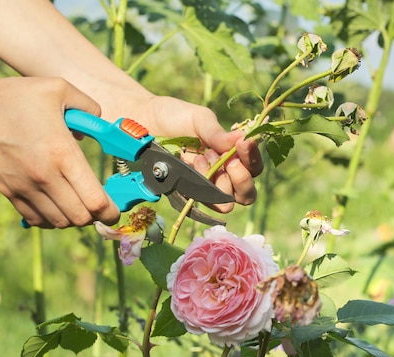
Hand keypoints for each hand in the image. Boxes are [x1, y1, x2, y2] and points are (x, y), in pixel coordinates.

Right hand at [0, 76, 120, 227]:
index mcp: (62, 153)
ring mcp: (26, 188)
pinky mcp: (10, 193)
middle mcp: (45, 176)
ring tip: (78, 203)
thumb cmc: (14, 96)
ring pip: (60, 222)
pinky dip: (52, 219)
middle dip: (95, 216)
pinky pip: (37, 220)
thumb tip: (99, 124)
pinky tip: (56, 205)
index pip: (95, 200)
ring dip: (74, 218)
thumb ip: (89, 105)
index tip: (115, 210)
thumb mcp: (58, 88)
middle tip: (99, 206)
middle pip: (81, 218)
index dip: (111, 211)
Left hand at [128, 96, 263, 211]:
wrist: (140, 121)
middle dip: (240, 178)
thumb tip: (241, 139)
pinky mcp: (184, 194)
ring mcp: (202, 186)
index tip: (244, 143)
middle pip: (245, 193)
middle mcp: (220, 174)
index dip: (253, 159)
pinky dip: (200, 187)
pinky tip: (191, 163)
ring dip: (219, 182)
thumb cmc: (171, 116)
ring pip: (226, 203)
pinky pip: (200, 202)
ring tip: (202, 158)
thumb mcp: (198, 117)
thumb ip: (216, 132)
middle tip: (228, 160)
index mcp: (230, 155)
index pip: (253, 167)